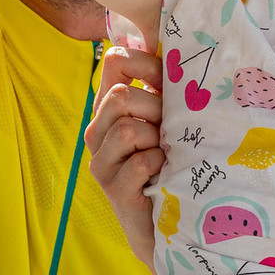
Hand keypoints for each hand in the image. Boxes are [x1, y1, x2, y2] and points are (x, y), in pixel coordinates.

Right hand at [86, 44, 164, 264]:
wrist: (170, 227)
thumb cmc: (174, 165)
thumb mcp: (168, 120)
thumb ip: (164, 88)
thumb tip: (177, 47)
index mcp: (109, 108)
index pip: (115, 61)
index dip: (146, 63)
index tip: (169, 83)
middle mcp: (97, 132)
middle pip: (120, 96)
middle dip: (156, 109)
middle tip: (171, 132)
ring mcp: (101, 163)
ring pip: (128, 128)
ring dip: (158, 140)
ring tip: (167, 155)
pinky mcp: (113, 190)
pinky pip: (141, 162)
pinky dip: (161, 166)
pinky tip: (165, 175)